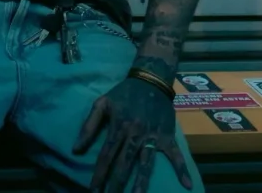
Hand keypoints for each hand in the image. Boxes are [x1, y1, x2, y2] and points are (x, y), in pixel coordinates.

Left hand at [73, 76, 191, 192]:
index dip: (99, 175)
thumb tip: (76, 149)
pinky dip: (182, 168)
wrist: (151, 79)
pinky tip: (186, 185)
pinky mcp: (167, 136)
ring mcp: (153, 136)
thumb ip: (88, 126)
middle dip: (116, 184)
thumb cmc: (124, 93)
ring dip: (141, 183)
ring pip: (147, 164)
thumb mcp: (102, 103)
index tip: (93, 191)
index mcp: (118, 126)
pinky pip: (176, 154)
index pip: (106, 155)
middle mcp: (135, 134)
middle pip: (124, 164)